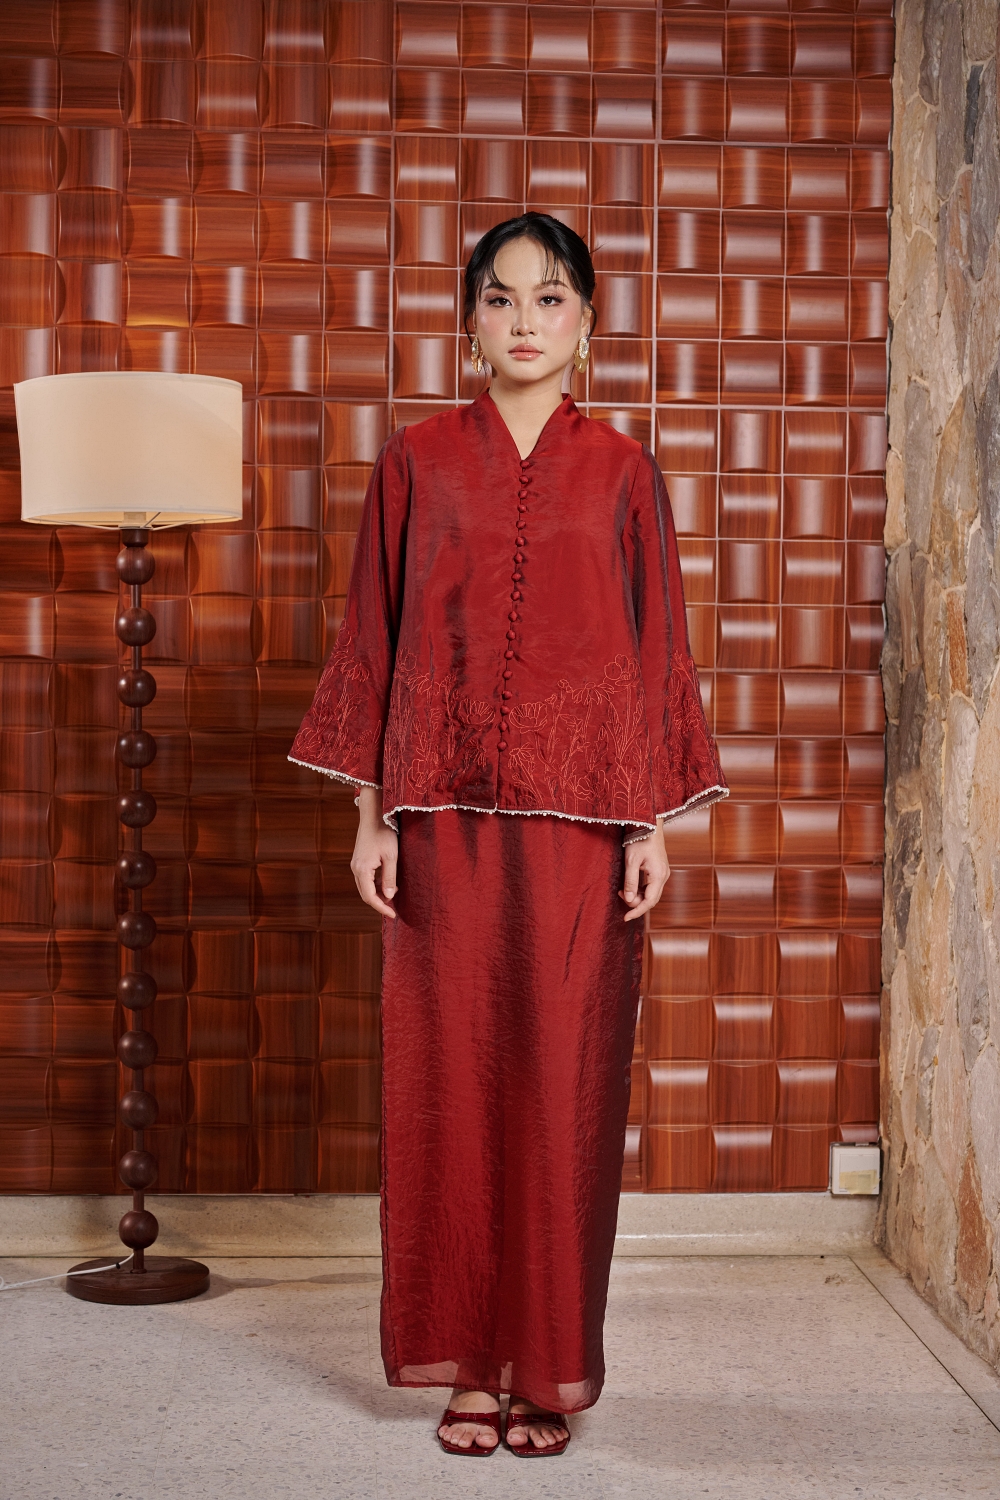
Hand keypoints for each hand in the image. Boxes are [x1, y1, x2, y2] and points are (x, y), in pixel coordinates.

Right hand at [351, 787, 397, 918]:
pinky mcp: (359, 860)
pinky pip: (365, 879)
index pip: (370, 897)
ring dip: (377, 894)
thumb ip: (390, 878)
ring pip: (365, 887)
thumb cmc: (384, 832)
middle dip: (379, 903)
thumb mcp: (391, 856)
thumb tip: (389, 896)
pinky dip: (375, 885)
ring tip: (393, 895)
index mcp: (362, 870)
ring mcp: (356, 864)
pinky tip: (387, 883)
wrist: (374, 815)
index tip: (393, 915)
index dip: (381, 908)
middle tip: (393, 910)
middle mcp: (355, 869)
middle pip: (365, 894)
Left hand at [619, 821, 670, 921]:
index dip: (637, 911)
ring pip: (650, 893)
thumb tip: (628, 899)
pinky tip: (629, 885)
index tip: (625, 918)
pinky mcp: (659, 870)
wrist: (649, 824)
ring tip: (622, 889)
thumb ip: (630, 881)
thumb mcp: (631, 861)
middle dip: (635, 903)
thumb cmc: (640, 839)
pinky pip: (650, 886)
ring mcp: (662, 873)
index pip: (649, 901)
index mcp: (658, 876)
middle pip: (651, 899)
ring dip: (637, 895)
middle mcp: (663, 876)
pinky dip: (640, 889)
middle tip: (620, 895)